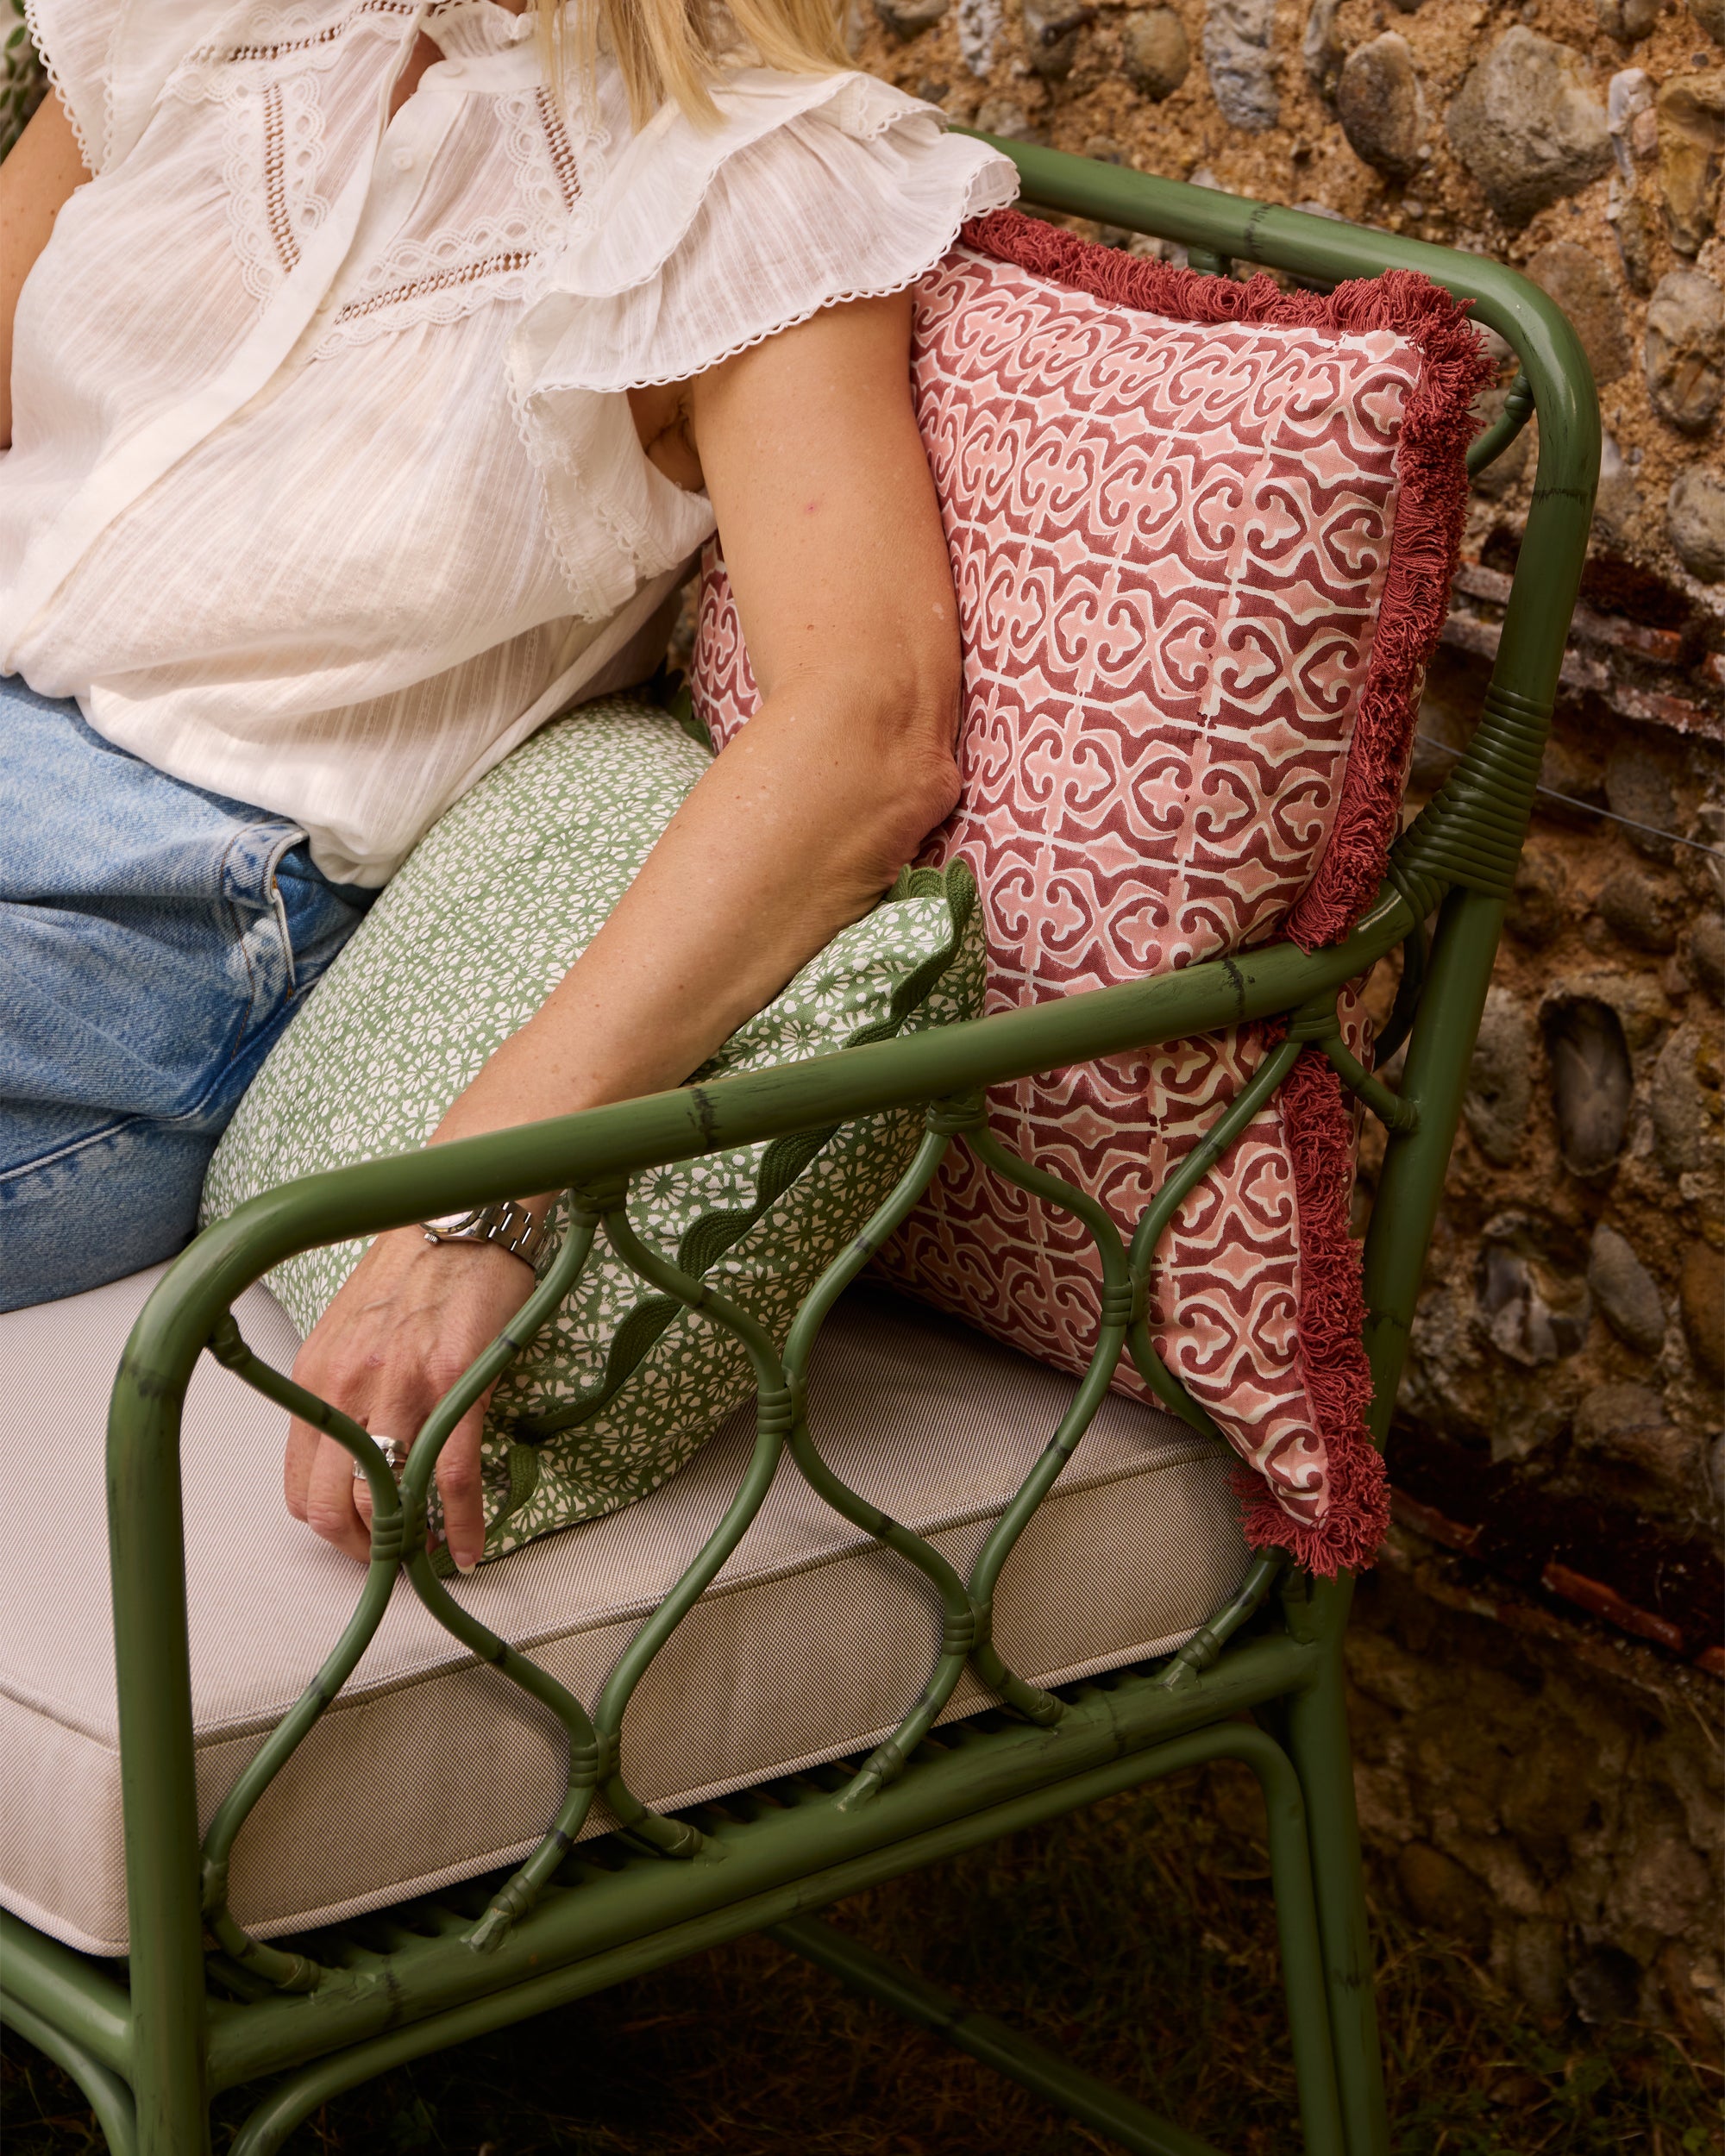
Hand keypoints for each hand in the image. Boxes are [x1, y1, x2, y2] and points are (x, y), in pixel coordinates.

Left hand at [286, 1227, 535, 1570]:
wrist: (461, 1216)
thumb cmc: (413, 1269)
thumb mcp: (352, 1330)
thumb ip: (345, 1390)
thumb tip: (354, 1447)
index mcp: (316, 1379)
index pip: (301, 1488)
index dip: (332, 1531)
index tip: (362, 1539)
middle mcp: (348, 1388)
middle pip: (336, 1509)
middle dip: (366, 1550)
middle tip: (397, 1557)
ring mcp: (401, 1388)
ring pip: (390, 1502)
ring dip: (411, 1545)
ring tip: (433, 1552)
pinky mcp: (455, 1385)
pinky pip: (453, 1479)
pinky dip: (463, 1526)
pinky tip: (470, 1545)